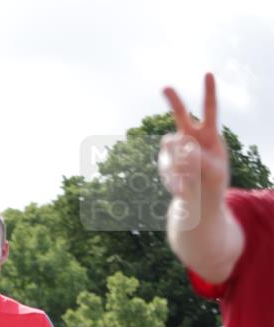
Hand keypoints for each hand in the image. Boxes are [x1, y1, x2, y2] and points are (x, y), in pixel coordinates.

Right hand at [158, 73, 228, 200]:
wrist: (199, 198)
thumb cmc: (213, 180)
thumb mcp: (215, 172)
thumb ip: (203, 160)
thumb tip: (184, 149)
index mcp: (209, 134)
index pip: (210, 110)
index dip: (209, 92)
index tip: (207, 74)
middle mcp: (190, 136)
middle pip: (181, 114)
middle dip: (173, 100)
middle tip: (165, 87)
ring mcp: (176, 149)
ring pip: (172, 147)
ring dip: (179, 163)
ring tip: (188, 181)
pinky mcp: (165, 163)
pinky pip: (166, 167)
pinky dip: (174, 180)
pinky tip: (181, 189)